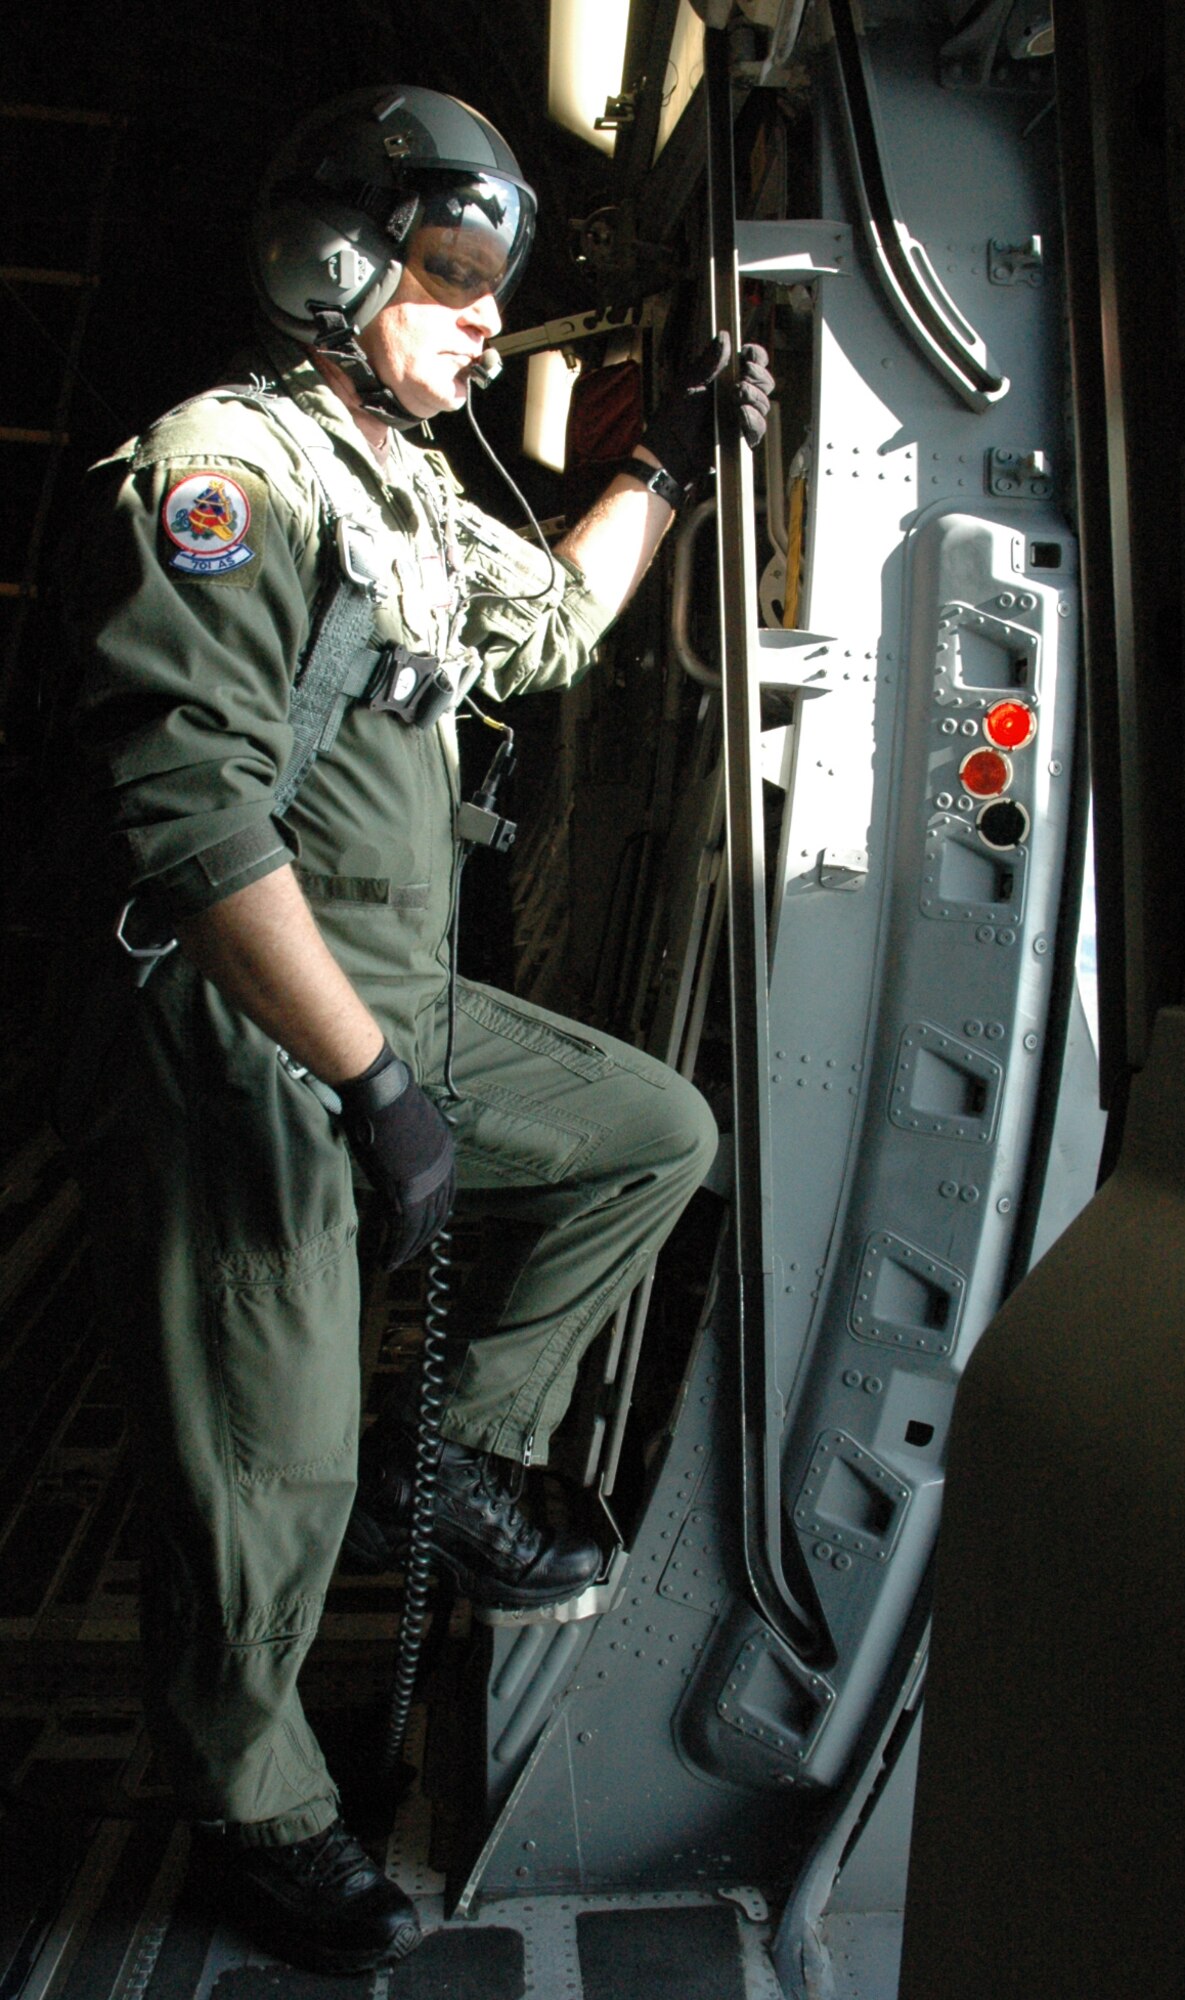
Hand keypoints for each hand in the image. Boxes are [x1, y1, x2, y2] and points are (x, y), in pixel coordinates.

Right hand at [337, 1041, 454, 1266]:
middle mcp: (440, 1170)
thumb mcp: (408, 1120)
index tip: (422, 1227)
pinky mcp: (404, 1192)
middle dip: (422, 1238)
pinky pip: (403, 1232)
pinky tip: (387, 1261)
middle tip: (407, 1252)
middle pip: (436, 1215)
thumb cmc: (384, 1097)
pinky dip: (395, 1251)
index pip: (445, 1195)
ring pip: (420, 1229)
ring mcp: (424, 1182)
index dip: (434, 1215)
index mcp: (444, 1153)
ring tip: (393, 1262)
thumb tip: (398, 1144)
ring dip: (407, 1250)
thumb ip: (410, 1140)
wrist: (378, 1091)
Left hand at [643, 332, 773, 489]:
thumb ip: (709, 361)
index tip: (748, 355)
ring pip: (764, 403)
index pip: (753, 362)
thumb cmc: (675, 414)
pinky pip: (758, 429)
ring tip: (737, 395)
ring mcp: (741, 417)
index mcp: (727, 378)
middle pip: (765, 382)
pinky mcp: (741, 439)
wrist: (670, 447)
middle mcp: (737, 396)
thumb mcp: (690, 381)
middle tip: (743, 377)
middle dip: (758, 376)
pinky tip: (741, 413)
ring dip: (754, 396)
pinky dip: (753, 419)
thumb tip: (724, 336)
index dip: (756, 357)